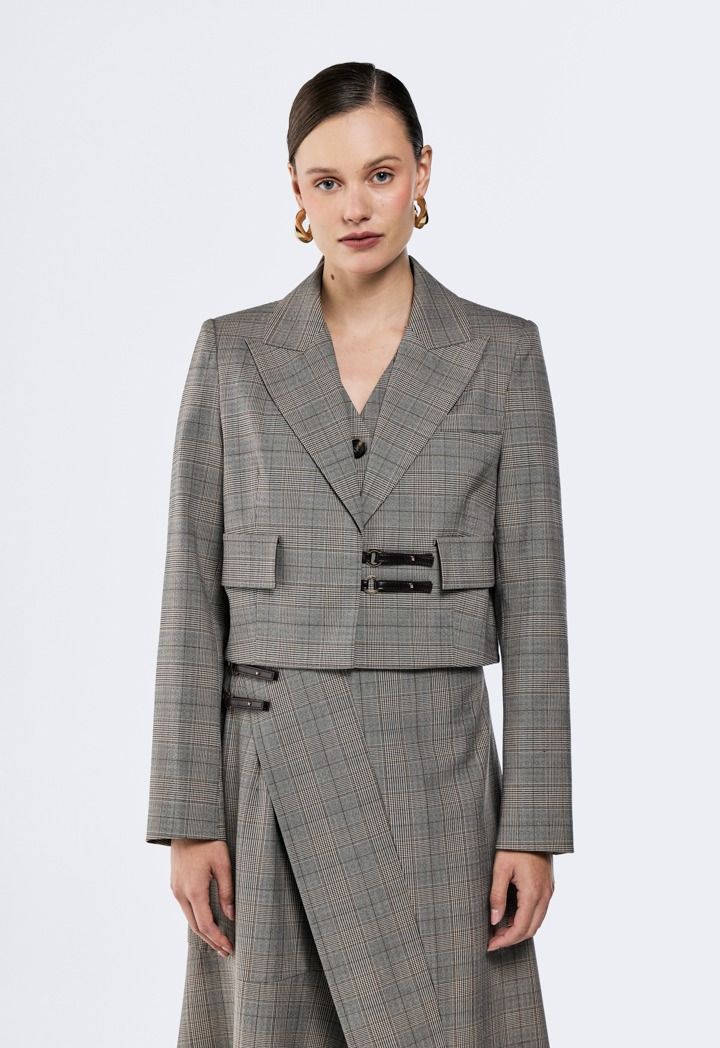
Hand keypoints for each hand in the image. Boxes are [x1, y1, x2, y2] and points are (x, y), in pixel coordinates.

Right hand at [170, 839, 234, 957]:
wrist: (185, 826)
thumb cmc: (207, 840)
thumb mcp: (223, 862)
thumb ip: (227, 890)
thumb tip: (231, 915)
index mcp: (194, 890)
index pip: (205, 925)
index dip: (218, 939)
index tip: (230, 948)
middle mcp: (181, 893)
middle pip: (196, 927)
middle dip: (212, 941)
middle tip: (227, 951)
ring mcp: (175, 889)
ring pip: (189, 918)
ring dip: (204, 932)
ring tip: (219, 941)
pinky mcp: (175, 884)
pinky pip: (186, 908)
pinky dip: (197, 919)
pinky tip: (207, 922)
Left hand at [487, 850, 553, 950]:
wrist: (533, 828)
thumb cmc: (514, 844)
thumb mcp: (500, 868)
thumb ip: (497, 895)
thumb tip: (494, 920)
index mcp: (533, 893)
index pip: (521, 928)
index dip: (505, 941)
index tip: (489, 945)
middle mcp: (545, 895)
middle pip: (531, 929)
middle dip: (512, 939)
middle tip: (492, 941)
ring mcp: (549, 891)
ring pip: (537, 921)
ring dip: (520, 930)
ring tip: (499, 931)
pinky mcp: (548, 886)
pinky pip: (539, 910)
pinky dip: (527, 919)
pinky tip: (511, 916)